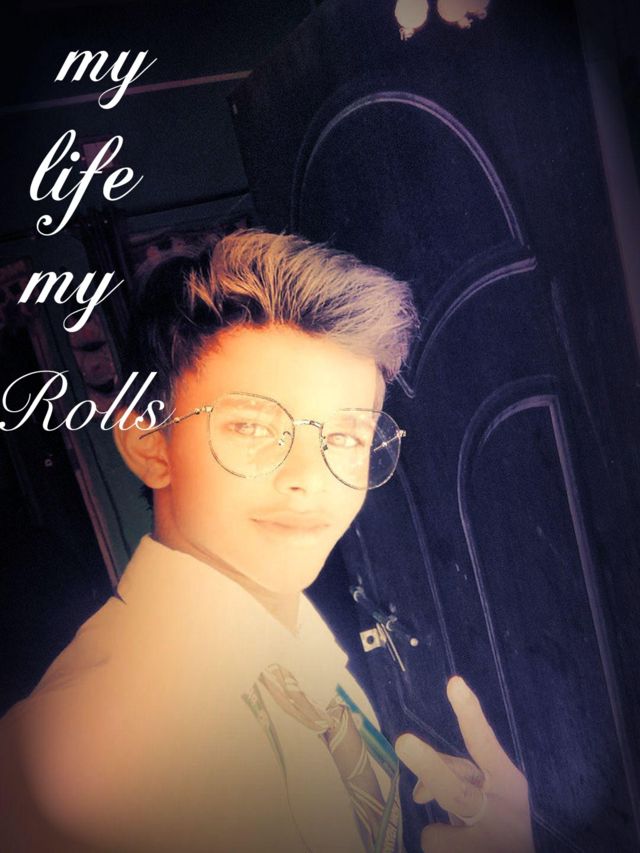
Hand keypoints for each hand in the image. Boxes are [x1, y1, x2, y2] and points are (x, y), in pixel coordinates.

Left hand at [395, 676, 533, 852]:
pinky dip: (440, 843)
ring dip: (440, 832)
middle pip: (457, 788)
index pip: (484, 743)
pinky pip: (433, 840)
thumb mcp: (486, 796)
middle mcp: (502, 808)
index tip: (454, 682)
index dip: (469, 714)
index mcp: (507, 782)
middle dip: (430, 768)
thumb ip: (456, 779)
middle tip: (403, 743)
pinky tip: (462, 850)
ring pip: (437, 828)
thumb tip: (419, 795)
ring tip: (463, 841)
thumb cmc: (500, 824)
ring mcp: (491, 838)